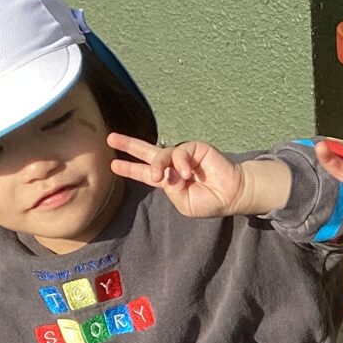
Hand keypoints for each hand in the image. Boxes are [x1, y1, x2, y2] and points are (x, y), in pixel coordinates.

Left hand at [109, 135, 249, 216]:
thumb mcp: (184, 204)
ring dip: (158, 165)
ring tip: (161, 177)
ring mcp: (183, 155)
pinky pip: (180, 152)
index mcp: (169, 180)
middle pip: (147, 152)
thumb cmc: (210, 202)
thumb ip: (171, 190)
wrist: (232, 195)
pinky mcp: (195, 148)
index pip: (145, 173)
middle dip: (129, 145)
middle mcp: (173, 165)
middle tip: (110, 138)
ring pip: (161, 154)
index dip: (130, 169)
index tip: (113, 165)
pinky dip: (181, 164)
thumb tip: (165, 172)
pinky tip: (188, 174)